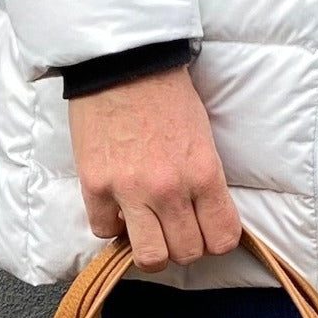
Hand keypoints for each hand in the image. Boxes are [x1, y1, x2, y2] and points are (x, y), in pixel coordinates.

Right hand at [68, 65, 242, 272]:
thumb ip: (205, 183)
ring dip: (150, 249)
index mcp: (203, 175)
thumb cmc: (167, 96)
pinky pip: (105, 232)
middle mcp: (169, 189)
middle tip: (174, 228)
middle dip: (183, 246)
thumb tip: (204, 219)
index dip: (215, 241)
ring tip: (147, 230)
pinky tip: (116, 207)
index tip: (205, 231)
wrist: (122, 60)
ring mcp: (130, 191)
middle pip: (186, 254)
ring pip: (150, 257)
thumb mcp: (204, 139)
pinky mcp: (95, 186)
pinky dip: (111, 225)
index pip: (222, 239)